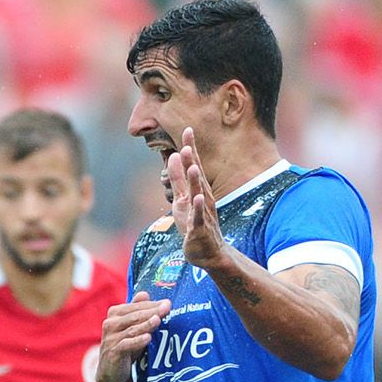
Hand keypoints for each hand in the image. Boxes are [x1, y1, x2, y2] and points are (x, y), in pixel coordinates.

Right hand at [98, 291, 170, 381]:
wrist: (111, 370)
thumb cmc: (126, 345)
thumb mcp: (132, 327)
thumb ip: (138, 311)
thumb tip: (145, 293)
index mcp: (115, 313)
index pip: (135, 306)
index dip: (151, 304)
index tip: (167, 303)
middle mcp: (110, 324)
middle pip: (134, 316)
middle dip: (152, 311)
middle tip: (167, 308)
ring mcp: (110, 338)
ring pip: (131, 329)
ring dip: (145, 325)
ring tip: (158, 320)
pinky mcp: (112, 353)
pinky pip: (125, 345)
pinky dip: (137, 341)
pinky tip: (147, 338)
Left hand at [167, 127, 227, 268]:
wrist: (207, 252)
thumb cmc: (194, 223)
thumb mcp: (181, 198)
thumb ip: (178, 178)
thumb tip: (174, 155)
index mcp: (197, 190)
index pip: (194, 166)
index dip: (190, 149)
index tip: (188, 130)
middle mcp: (202, 198)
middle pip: (197, 177)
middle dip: (192, 161)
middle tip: (187, 143)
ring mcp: (202, 213)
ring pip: (199, 195)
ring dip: (196, 182)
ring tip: (193, 167)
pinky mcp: (200, 229)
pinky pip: (199, 217)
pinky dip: (197, 208)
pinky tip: (196, 198)